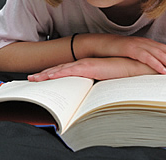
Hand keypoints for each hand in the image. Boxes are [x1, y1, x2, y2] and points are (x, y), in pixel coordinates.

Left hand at [28, 57, 156, 81]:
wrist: (135, 67)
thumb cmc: (123, 75)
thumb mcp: (105, 83)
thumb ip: (96, 86)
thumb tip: (88, 99)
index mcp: (86, 68)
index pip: (65, 71)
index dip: (52, 74)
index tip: (41, 78)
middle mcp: (82, 65)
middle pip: (58, 70)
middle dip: (43, 74)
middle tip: (30, 78)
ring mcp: (83, 65)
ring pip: (59, 70)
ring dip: (45, 74)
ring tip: (33, 79)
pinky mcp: (87, 67)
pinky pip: (68, 71)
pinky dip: (56, 74)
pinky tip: (47, 77)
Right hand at [78, 34, 165, 74]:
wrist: (97, 44)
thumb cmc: (114, 51)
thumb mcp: (132, 56)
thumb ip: (144, 60)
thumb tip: (155, 71)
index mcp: (147, 44)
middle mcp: (145, 43)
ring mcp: (138, 45)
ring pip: (159, 54)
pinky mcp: (129, 49)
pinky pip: (145, 57)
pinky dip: (156, 64)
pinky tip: (164, 71)